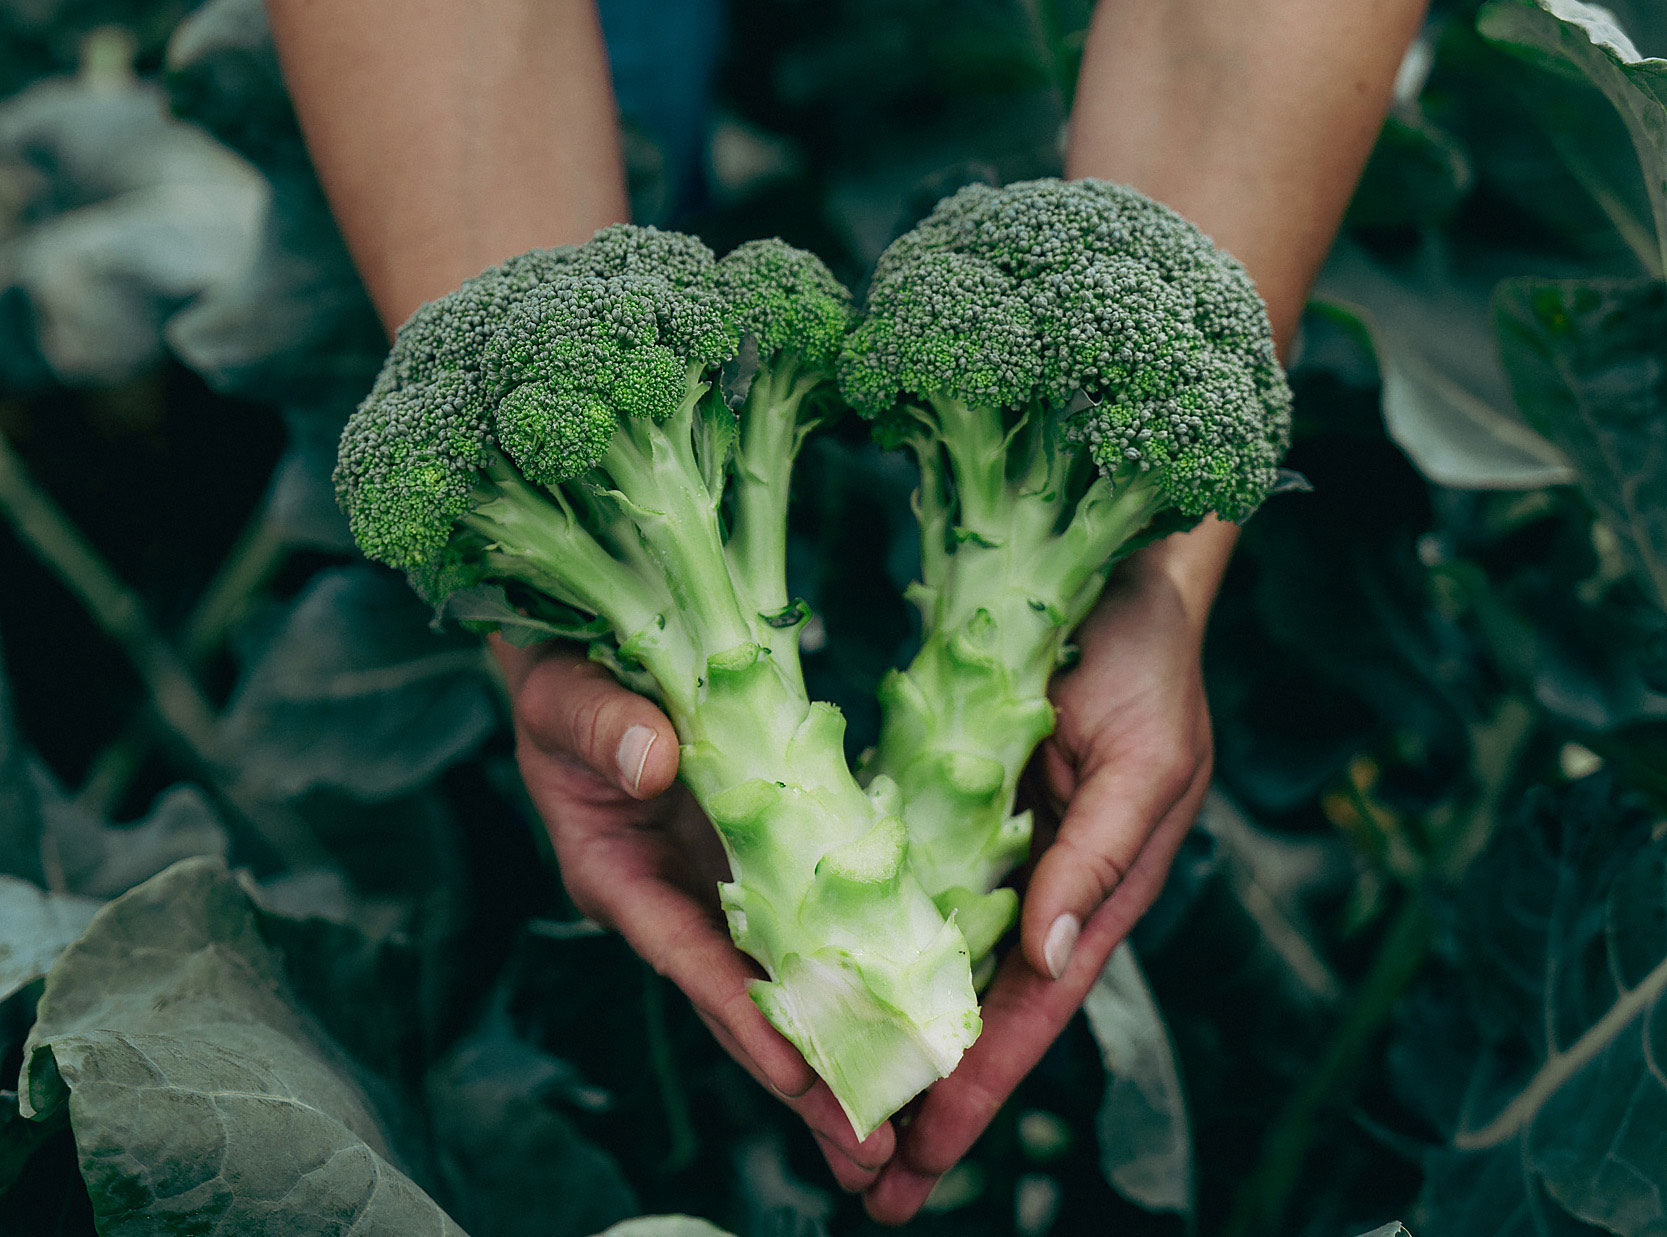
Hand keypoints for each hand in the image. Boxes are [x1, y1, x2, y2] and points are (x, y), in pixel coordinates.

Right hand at [492, 638, 897, 1189]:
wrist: (590, 661)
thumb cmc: (561, 684)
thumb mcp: (562, 698)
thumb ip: (601, 726)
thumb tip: (653, 761)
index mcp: (618, 878)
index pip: (687, 957)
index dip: (741, 1016)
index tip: (798, 1075)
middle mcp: (675, 902)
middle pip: (744, 1003)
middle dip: (805, 1079)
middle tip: (871, 1153)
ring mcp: (720, 890)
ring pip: (785, 983)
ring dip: (840, 1050)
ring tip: (898, 1130)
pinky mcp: (762, 863)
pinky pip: (814, 925)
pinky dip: (854, 972)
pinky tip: (907, 1015)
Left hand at [863, 532, 1224, 1223]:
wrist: (1115, 577)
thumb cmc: (1147, 663)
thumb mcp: (1144, 761)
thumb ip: (1098, 858)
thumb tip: (1047, 961)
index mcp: (1089, 890)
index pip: (1026, 1012)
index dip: (978, 1090)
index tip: (924, 1162)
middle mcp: (1031, 885)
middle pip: (968, 1011)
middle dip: (919, 1099)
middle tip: (862, 1185)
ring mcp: (982, 847)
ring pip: (923, 963)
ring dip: (880, 1037)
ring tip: (825, 1114)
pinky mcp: (941, 802)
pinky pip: (894, 884)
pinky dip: (860, 942)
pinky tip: (815, 989)